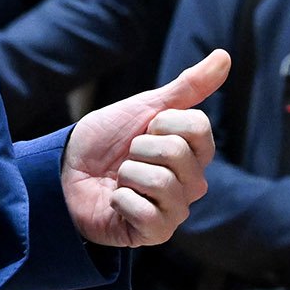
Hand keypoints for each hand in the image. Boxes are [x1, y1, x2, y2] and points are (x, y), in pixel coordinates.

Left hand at [62, 49, 227, 247]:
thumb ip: (188, 87)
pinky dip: (121, 200)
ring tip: (120, 179)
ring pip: (161, 182)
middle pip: (178, 154)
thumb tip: (225, 55)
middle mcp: (191, 184)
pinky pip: (148, 213)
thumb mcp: (145, 107)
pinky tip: (115, 200)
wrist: (64, 169)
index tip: (145, 128)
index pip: (198, 128)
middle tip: (127, 156)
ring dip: (128, 174)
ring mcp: (174, 211)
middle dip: (140, 148)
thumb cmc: (106, 140)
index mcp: (194, 153)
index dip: (163, 122)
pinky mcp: (154, 234)